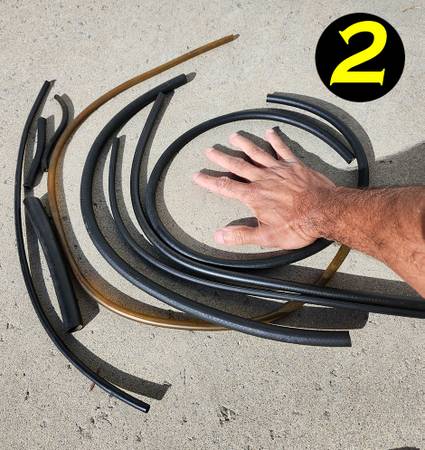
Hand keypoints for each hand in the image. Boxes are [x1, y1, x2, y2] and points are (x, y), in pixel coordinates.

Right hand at [192, 128, 335, 249]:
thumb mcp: (266, 237)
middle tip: (209, 150)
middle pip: (238, 166)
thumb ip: (241, 235)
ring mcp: (279, 170)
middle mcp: (263, 179)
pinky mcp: (295, 165)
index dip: (209, 181)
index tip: (197, 175)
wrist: (325, 212)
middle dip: (222, 158)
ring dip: (244, 144)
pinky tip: (269, 131)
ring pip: (257, 153)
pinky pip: (283, 149)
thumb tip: (218, 235)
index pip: (226, 187)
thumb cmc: (297, 226)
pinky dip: (275, 140)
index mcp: (254, 196)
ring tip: (233, 136)